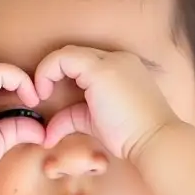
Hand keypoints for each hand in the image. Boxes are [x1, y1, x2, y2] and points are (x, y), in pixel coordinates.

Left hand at [34, 46, 178, 159]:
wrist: (154, 141)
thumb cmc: (130, 136)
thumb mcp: (95, 122)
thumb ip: (71, 118)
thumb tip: (47, 133)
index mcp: (120, 67)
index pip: (82, 62)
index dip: (61, 76)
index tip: (48, 98)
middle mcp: (116, 59)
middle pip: (73, 55)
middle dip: (52, 72)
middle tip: (41, 94)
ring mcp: (110, 61)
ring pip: (67, 53)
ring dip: (48, 71)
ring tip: (41, 94)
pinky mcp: (101, 69)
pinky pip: (64, 59)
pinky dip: (47, 72)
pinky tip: (44, 92)